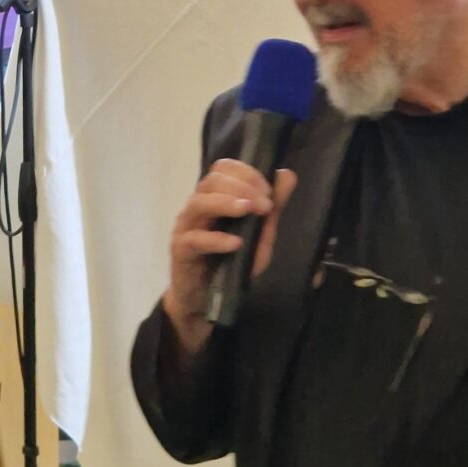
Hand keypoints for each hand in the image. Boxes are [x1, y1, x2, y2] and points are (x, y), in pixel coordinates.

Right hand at [163, 159, 296, 352]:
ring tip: (248, 210)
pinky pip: (195, 239)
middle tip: (264, 205)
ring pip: (199, 202)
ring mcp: (186, 227)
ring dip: (226, 202)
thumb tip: (287, 175)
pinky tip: (235, 243)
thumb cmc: (229, 263)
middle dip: (242, 187)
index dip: (246, 173)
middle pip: (212, 180)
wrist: (204, 298)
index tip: (268, 190)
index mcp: (214, 197)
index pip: (223, 168)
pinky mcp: (181, 250)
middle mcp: (197, 206)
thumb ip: (271, 208)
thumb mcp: (258, 235)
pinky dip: (216, 239)